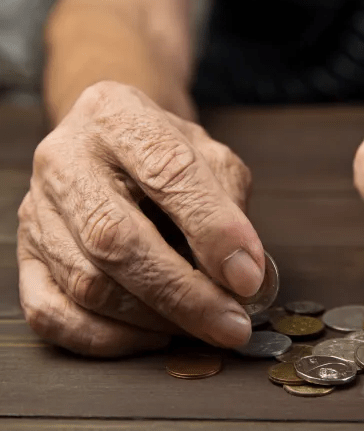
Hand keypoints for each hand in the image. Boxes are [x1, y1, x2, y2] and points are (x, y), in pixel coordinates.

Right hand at [17, 81, 263, 356]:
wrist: (114, 147)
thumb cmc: (167, 156)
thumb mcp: (210, 157)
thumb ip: (229, 206)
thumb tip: (244, 275)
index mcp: (117, 115)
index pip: (167, 171)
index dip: (212, 230)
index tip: (248, 277)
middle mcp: (65, 158)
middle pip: (115, 238)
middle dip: (183, 293)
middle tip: (231, 324)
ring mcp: (37, 209)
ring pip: (86, 282)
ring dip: (154, 319)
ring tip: (202, 326)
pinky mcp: (25, 255)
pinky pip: (52, 313)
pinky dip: (108, 339)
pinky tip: (153, 335)